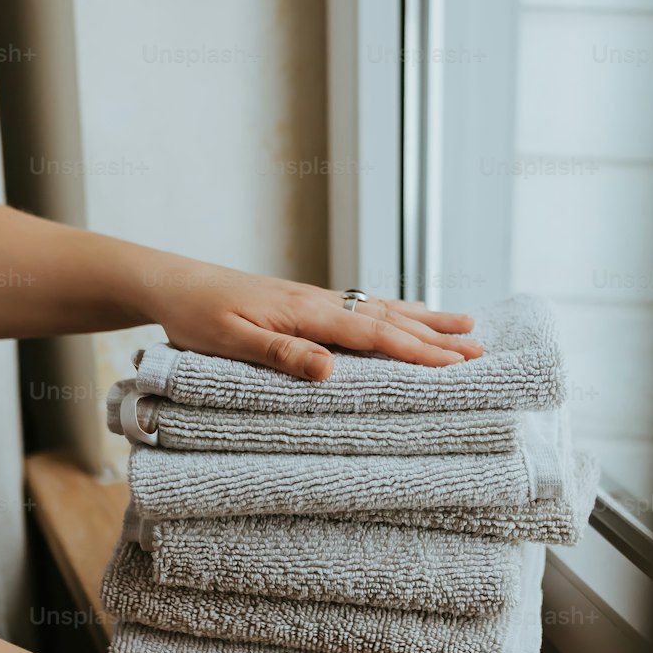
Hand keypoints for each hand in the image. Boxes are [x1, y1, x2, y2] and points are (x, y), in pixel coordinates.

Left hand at [142, 265, 483, 380]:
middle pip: (390, 319)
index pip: (374, 335)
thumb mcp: (230, 341)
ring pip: (382, 309)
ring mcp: (316, 300)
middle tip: (481, 348)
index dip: (419, 352)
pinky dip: (395, 313)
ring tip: (465, 324)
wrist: (172, 282)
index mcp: (306, 313)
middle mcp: (320, 302)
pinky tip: (406, 317)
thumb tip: (331, 370)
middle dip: (437, 336)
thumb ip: (281, 354)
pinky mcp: (306, 303)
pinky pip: (363, 308)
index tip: (458, 364)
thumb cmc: (195, 315)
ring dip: (425, 320)